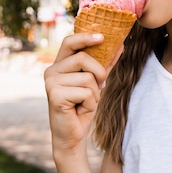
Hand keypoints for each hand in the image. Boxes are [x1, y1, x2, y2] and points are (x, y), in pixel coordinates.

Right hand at [44, 33, 107, 155]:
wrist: (73, 136)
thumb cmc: (82, 108)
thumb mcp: (96, 83)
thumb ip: (105, 64)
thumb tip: (120, 45)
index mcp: (58, 65)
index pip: (69, 42)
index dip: (85, 37)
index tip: (103, 37)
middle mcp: (51, 71)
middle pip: (83, 58)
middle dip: (99, 73)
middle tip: (99, 86)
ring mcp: (51, 83)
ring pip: (88, 78)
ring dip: (95, 93)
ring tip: (84, 103)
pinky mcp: (55, 95)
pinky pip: (86, 92)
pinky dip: (91, 103)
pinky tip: (80, 110)